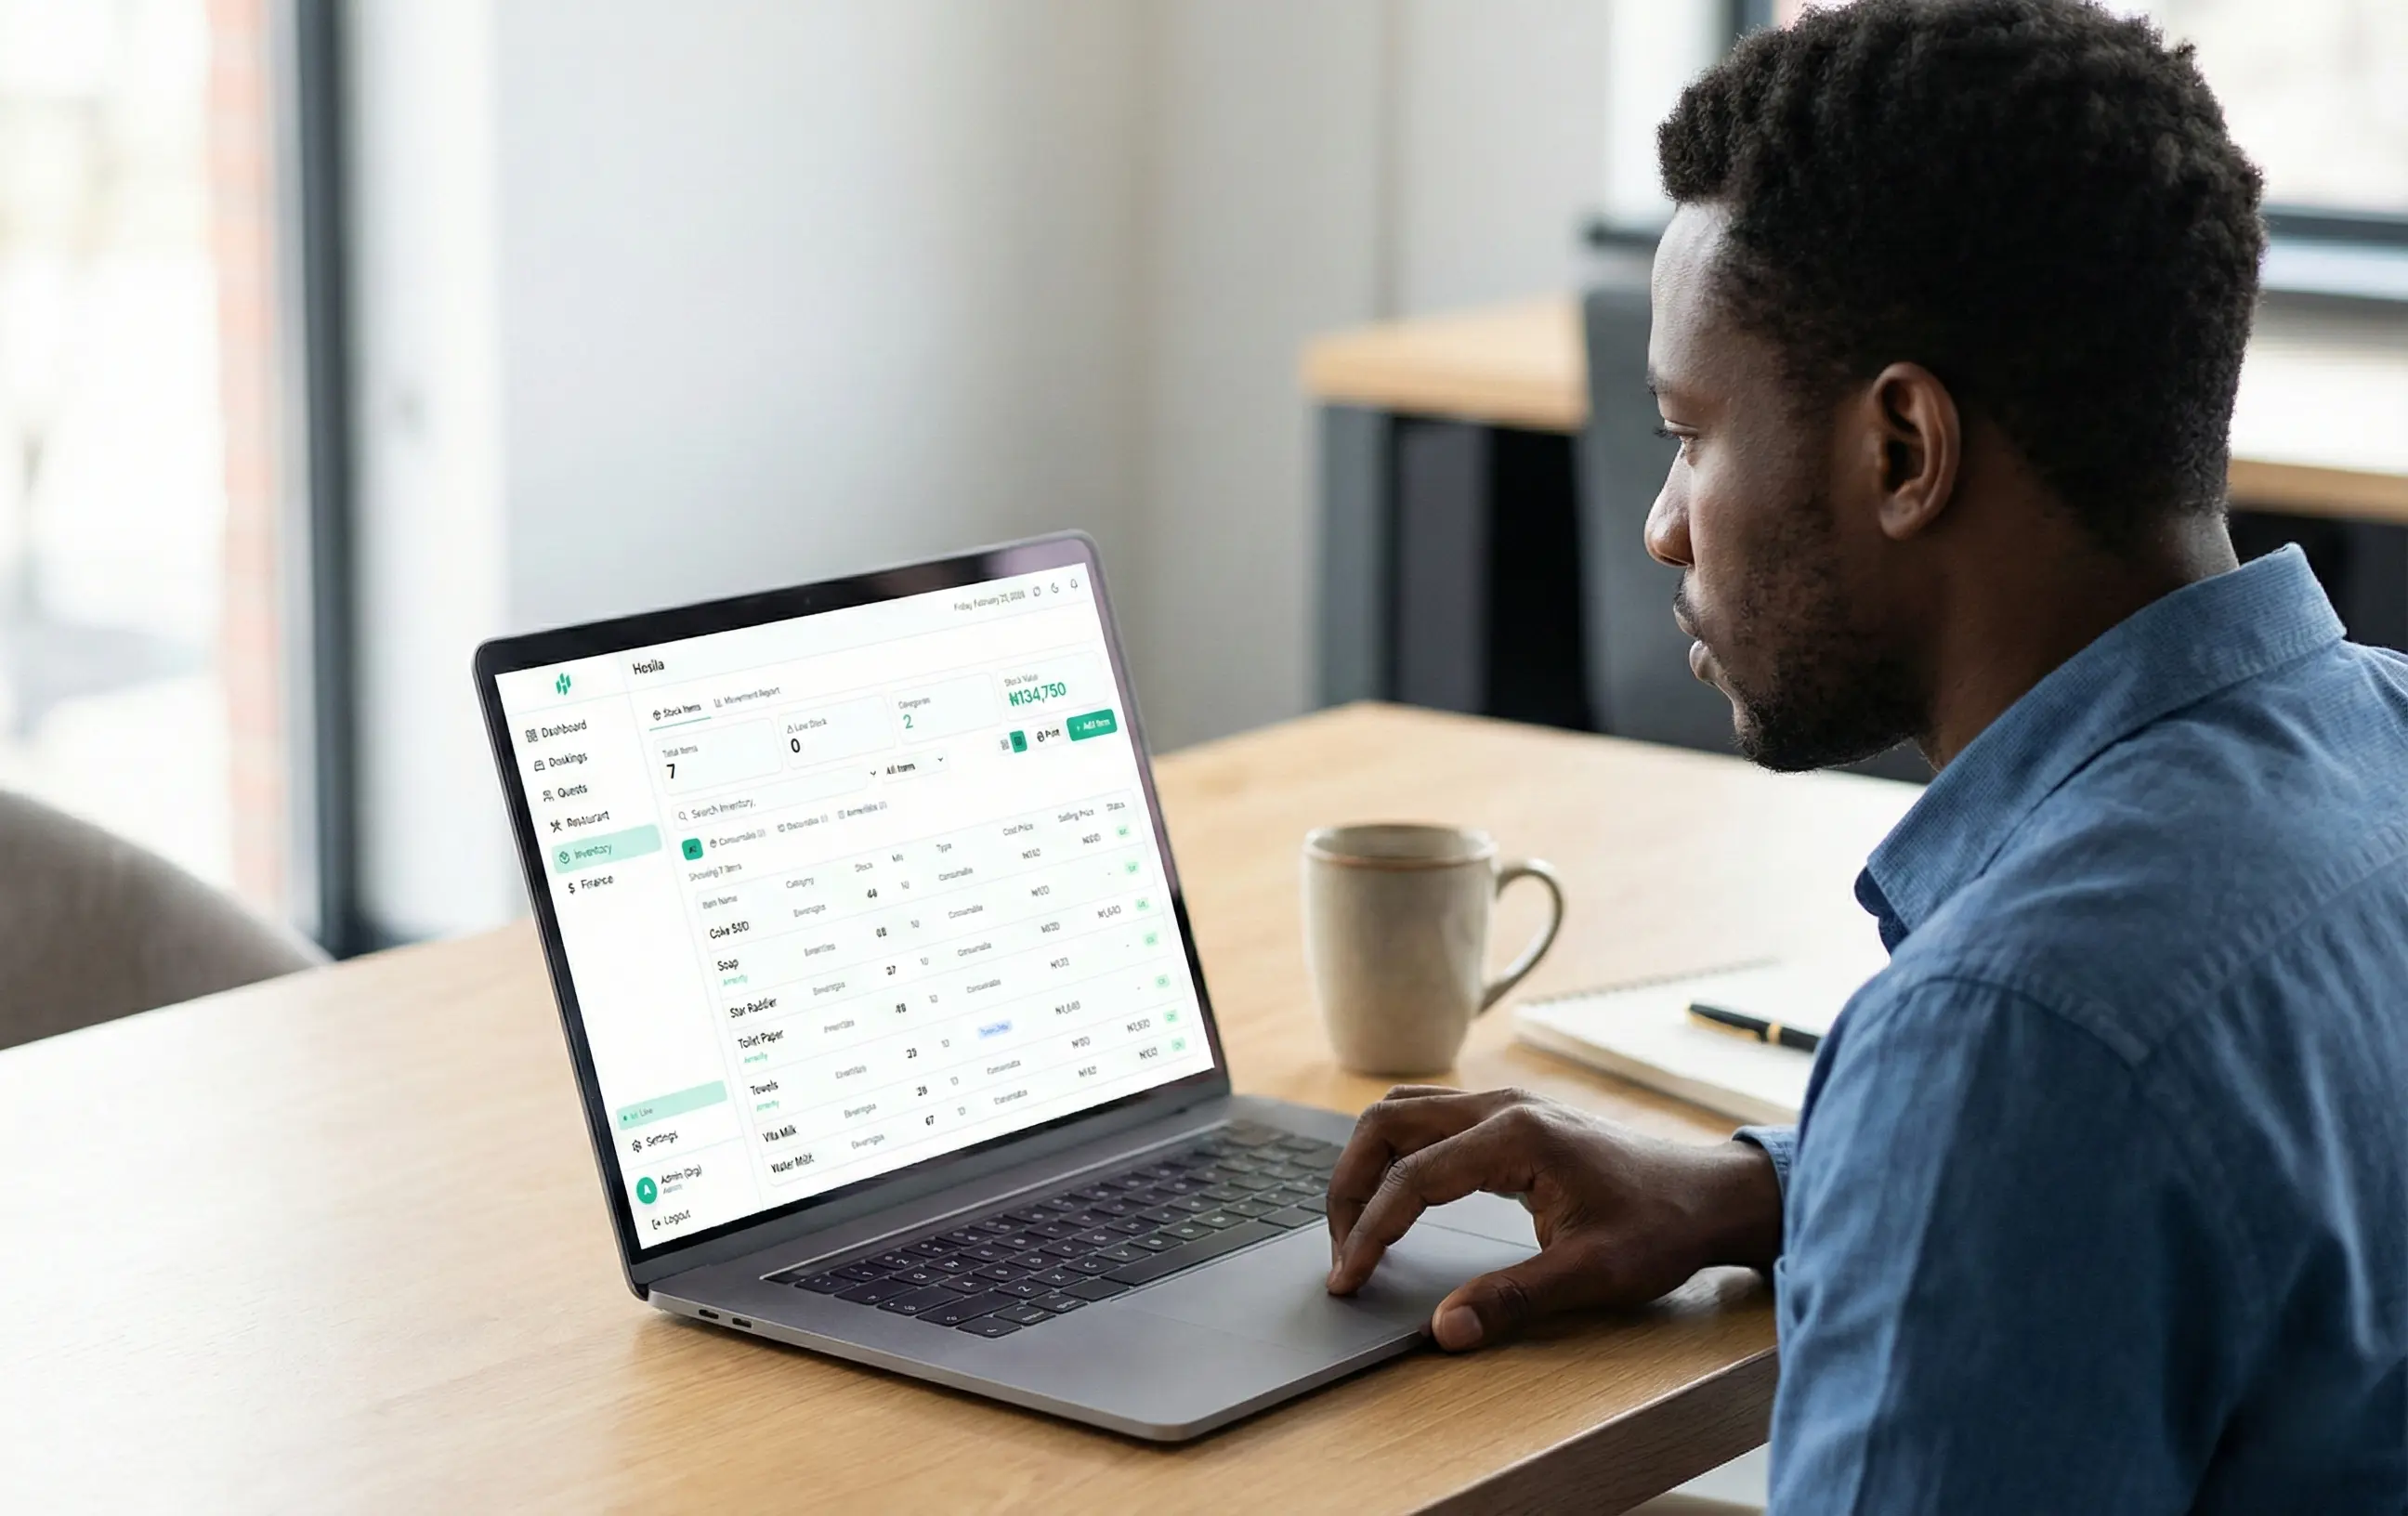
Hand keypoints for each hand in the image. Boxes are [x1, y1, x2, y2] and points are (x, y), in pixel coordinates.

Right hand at [1324, 1086, 1781, 1350]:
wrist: (1710, 1195)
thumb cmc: (1660, 1228)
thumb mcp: (1591, 1274)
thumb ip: (1512, 1300)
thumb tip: (1445, 1330)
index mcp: (1515, 1137)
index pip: (1412, 1179)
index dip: (1369, 1232)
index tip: (1347, 1280)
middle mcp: (1500, 1107)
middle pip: (1386, 1124)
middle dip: (1349, 1186)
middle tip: (1340, 1251)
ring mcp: (1502, 1106)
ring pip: (1400, 1113)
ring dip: (1366, 1165)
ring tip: (1357, 1229)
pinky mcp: (1507, 1119)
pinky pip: (1426, 1120)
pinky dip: (1394, 1157)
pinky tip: (1395, 1201)